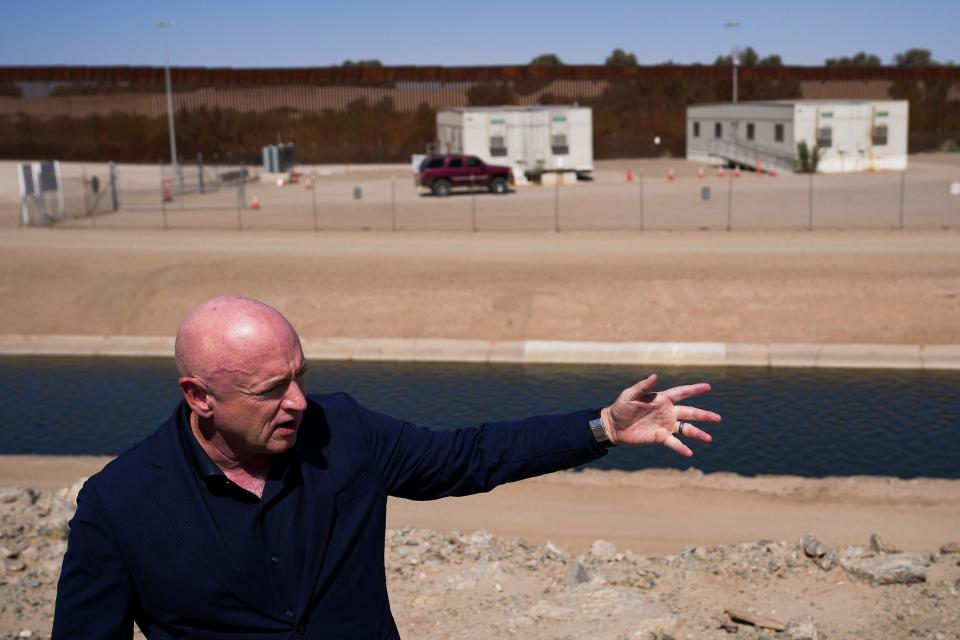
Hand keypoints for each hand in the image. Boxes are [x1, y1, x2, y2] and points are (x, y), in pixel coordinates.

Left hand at [601, 373, 720, 456]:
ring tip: (709, 438)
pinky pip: (674, 443)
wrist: (613, 426)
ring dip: (697, 434)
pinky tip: (690, 453)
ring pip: (686, 429)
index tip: (708, 386)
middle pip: (690, 413)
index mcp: (662, 399)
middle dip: (704, 415)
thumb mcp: (630, 394)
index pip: (682, 393)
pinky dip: (682, 448)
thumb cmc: (621, 407)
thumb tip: (655, 376)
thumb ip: (643, 386)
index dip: (694, 389)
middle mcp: (667, 412)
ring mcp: (665, 425)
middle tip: (718, 418)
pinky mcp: (660, 438)